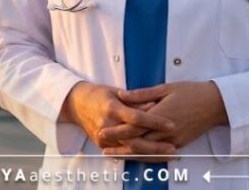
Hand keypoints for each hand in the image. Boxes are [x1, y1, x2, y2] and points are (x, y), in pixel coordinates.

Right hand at [61, 81, 177, 161]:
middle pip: (135, 140)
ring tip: (167, 154)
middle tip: (173, 148)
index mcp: (112, 108)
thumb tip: (155, 105)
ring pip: (130, 149)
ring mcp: (103, 137)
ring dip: (150, 153)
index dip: (155, 122)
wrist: (75, 103)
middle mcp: (107, 125)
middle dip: (156, 146)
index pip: (137, 118)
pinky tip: (152, 156)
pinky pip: (122, 152)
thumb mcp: (116, 91)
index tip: (171, 124)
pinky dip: (138, 155)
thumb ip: (135, 100)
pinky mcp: (101, 144)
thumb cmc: (98, 94)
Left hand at [100, 81, 226, 154]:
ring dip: (129, 154)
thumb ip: (142, 94)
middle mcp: (165, 132)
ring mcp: (172, 141)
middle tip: (102, 145)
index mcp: (160, 115)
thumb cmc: (191, 92)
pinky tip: (135, 156)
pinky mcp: (178, 145)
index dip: (116, 131)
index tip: (102, 132)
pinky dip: (144, 156)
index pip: (133, 127)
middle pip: (137, 143)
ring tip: (113, 154)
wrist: (215, 104)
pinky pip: (158, 154)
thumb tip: (122, 94)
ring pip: (146, 152)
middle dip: (118, 145)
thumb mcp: (165, 88)